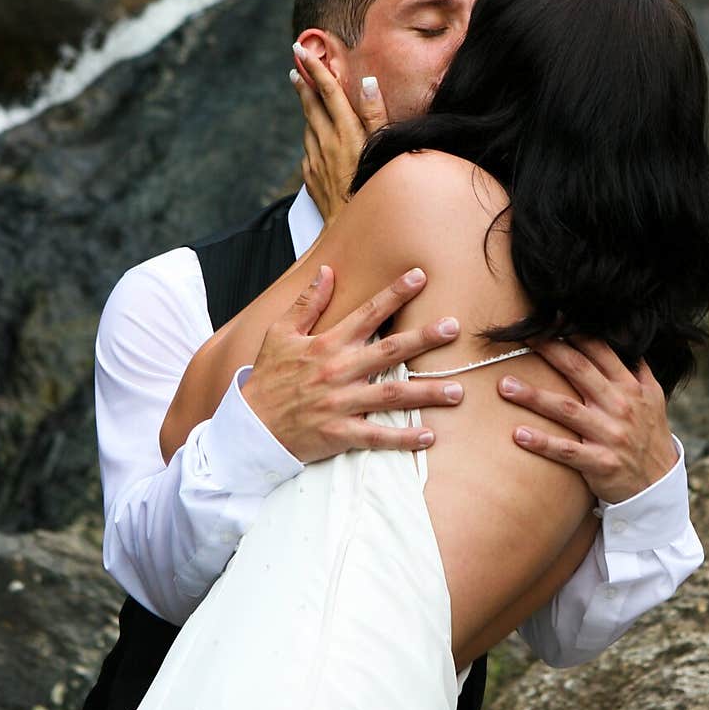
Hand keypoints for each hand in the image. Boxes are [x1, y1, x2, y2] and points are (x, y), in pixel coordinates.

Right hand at [242, 265, 464, 460]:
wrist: (249, 428)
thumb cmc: (268, 379)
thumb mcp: (280, 334)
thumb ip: (307, 303)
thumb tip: (327, 271)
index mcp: (326, 345)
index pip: (367, 313)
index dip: (394, 293)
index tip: (420, 276)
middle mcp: (338, 372)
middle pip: (389, 351)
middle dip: (424, 338)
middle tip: (453, 328)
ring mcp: (340, 404)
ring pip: (392, 396)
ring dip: (427, 393)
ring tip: (458, 391)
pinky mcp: (339, 434)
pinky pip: (377, 437)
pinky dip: (403, 438)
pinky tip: (428, 436)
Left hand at [291, 45, 387, 222]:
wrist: (350, 228)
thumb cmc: (374, 188)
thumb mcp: (381, 149)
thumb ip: (376, 115)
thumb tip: (368, 82)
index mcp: (346, 132)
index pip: (328, 91)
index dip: (315, 69)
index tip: (302, 51)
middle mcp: (327, 142)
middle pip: (311, 105)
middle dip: (304, 83)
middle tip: (297, 67)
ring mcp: (316, 159)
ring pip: (309, 126)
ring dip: (307, 109)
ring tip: (306, 96)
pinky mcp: (311, 175)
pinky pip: (309, 149)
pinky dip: (312, 137)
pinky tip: (316, 138)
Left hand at [497, 338, 677, 502]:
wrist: (658, 485)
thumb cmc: (649, 436)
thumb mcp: (653, 398)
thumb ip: (637, 370)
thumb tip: (624, 339)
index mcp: (630, 387)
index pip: (600, 351)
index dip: (574, 333)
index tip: (549, 321)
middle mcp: (620, 406)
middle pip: (579, 371)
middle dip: (550, 351)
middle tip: (522, 338)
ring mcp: (610, 434)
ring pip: (566, 409)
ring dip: (534, 396)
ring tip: (505, 386)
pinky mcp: (601, 462)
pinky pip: (567, 451)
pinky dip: (543, 442)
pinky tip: (518, 434)